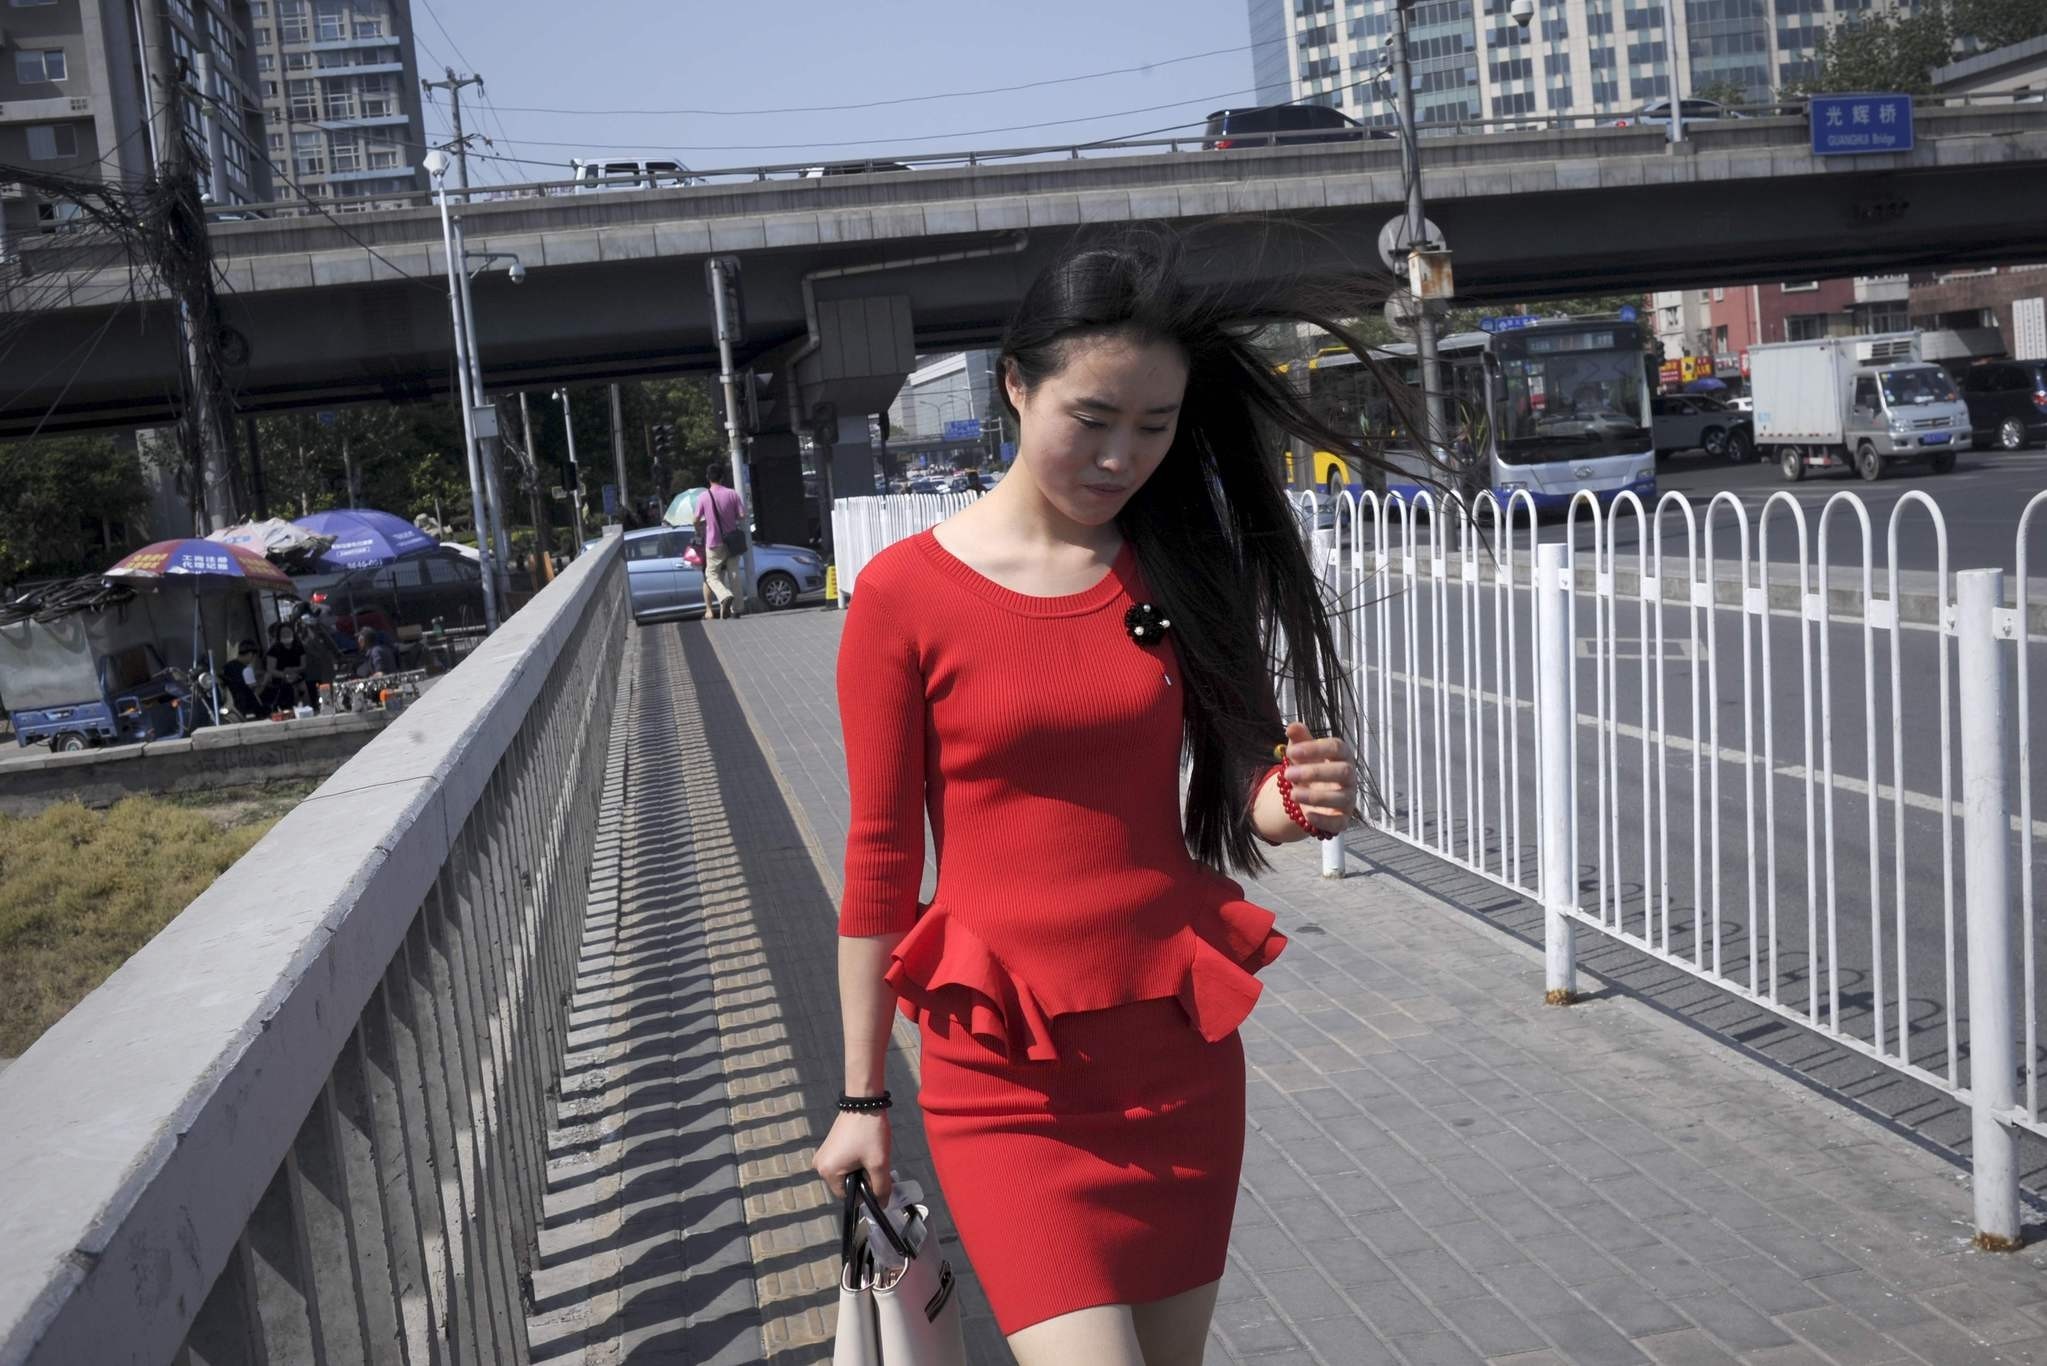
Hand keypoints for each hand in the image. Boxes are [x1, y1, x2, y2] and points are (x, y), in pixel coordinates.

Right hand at [814, 1109, 891, 1203]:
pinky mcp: (828, 1147)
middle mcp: (819, 1166)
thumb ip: (881, 1188)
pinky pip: (842, 1163)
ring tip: (869, 1152)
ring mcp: (822, 1155)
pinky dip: (855, 1160)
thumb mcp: (879, 1163)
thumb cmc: (870, 1132)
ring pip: (846, 1174)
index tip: (874, 1174)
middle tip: (873, 1161)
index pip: (848, 1197)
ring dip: (860, 1168)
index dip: (865, 1190)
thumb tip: (882, 1205)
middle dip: (862, 1178)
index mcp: (828, 1173)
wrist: (864, 1101)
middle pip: (846, 1186)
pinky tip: (863, 1147)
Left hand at [1282, 720, 1356, 834]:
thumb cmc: (1309, 767)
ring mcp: (1348, 798)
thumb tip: (1292, 727)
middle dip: (1315, 772)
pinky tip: (1307, 815)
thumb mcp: (1302, 752)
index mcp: (1342, 756)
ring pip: (1340, 798)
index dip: (1315, 748)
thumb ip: (1299, 739)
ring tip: (1292, 794)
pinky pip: (1339, 822)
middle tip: (1287, 774)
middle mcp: (1349, 776)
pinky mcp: (1342, 819)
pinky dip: (1324, 820)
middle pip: (1342, 772)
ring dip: (1315, 796)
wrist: (1309, 794)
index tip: (1290, 751)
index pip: (1336, 747)